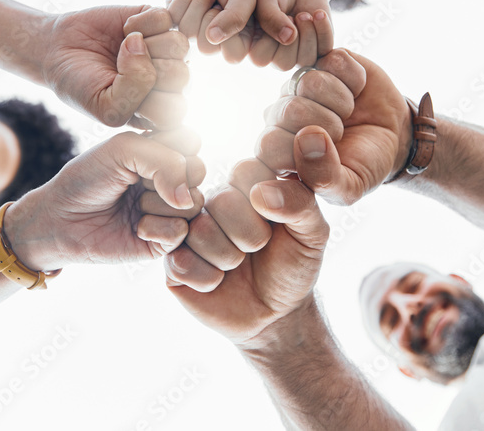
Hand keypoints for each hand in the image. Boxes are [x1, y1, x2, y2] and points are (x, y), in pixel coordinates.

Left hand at [6, 129, 205, 267]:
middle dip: (163, 175)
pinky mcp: (167, 241)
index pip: (191, 141)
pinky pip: (181, 232)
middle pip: (198, 171)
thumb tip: (188, 201)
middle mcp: (172, 180)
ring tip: (132, 206)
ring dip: (155, 204)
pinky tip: (136, 229)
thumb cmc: (88, 178)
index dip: (167, 148)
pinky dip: (155, 228)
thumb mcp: (123, 150)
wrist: (61, 219)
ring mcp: (172, 211)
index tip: (136, 156)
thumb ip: (165, 161)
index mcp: (164, 152)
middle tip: (135, 182)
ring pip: (193, 203)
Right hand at [42, 6, 188, 128]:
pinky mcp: (159, 21)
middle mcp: (171, 80)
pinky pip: (164, 18)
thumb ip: (132, 91)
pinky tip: (124, 30)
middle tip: (118, 67)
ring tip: (123, 48)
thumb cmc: (82, 84)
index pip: (175, 109)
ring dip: (144, 44)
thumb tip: (143, 45)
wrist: (59, 49)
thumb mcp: (104, 106)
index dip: (144, 99)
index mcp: (162, 109)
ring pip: (179, 44)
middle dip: (143, 69)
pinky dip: (138, 22)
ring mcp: (167, 49)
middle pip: (181, 74)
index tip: (117, 93)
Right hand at [165, 159, 328, 349]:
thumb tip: (261, 193)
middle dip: (250, 236)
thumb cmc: (293, 267)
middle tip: (258, 248)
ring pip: (200, 231)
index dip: (265, 200)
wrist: (275, 315)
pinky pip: (180, 261)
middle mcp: (216, 197)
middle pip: (222, 201)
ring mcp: (190, 226)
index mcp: (249, 180)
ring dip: (229, 259)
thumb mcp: (312, 234)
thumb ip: (300, 202)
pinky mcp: (171, 257)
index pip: (248, 169)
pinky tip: (217, 281)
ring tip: (237, 265)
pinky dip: (208, 279)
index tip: (278, 221)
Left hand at [167, 0, 255, 56]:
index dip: (233, 34)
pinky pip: (173, 18)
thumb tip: (212, 38)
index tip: (236, 10)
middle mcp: (212, 40)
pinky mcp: (173, 17)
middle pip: (206, 48)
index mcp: (235, 40)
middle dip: (212, 18)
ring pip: (188, 32)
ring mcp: (192, 29)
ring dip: (198, 5)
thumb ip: (235, 18)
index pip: (232, 55)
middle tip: (217, 0)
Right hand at [251, 0, 333, 69]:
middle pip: (284, 64)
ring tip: (304, 14)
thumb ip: (269, 16)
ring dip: (308, 33)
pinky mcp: (319, 49)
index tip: (273, 16)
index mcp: (256, 47)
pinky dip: (324, 29)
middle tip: (292, 15)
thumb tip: (288, 38)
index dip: (268, 39)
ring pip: (306, 60)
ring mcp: (298, 55)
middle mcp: (275, 56)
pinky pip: (325, 50)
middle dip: (291, 36)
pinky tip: (318, 14)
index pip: (260, 59)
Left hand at [256, 49, 366, 175]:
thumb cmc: (364, 164)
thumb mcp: (349, 187)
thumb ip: (323, 178)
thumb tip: (305, 139)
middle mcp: (279, 116)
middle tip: (340, 134)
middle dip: (329, 125)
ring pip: (312, 81)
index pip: (269, 146)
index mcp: (274, 151)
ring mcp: (298, 85)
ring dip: (343, 102)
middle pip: (291, 110)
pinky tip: (355, 90)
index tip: (328, 161)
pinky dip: (355, 79)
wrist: (393, 134)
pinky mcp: (321, 59)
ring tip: (348, 113)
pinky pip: (335, 61)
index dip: (306, 153)